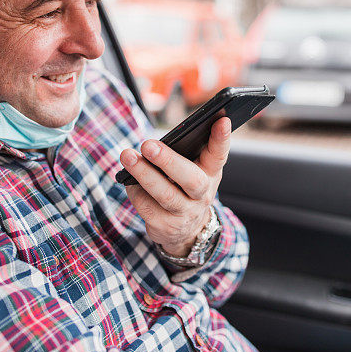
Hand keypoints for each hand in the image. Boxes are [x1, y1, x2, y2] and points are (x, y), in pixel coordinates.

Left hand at [119, 117, 230, 256]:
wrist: (187, 231)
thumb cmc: (186, 188)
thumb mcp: (194, 170)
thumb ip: (184, 154)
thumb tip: (156, 143)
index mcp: (211, 174)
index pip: (219, 155)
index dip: (222, 139)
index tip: (222, 120)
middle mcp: (202, 195)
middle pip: (190, 179)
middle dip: (168, 161)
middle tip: (147, 144)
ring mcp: (185, 213)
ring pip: (165, 195)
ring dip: (144, 174)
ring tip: (127, 156)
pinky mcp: (166, 226)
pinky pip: (147, 207)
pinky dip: (135, 191)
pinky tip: (128, 180)